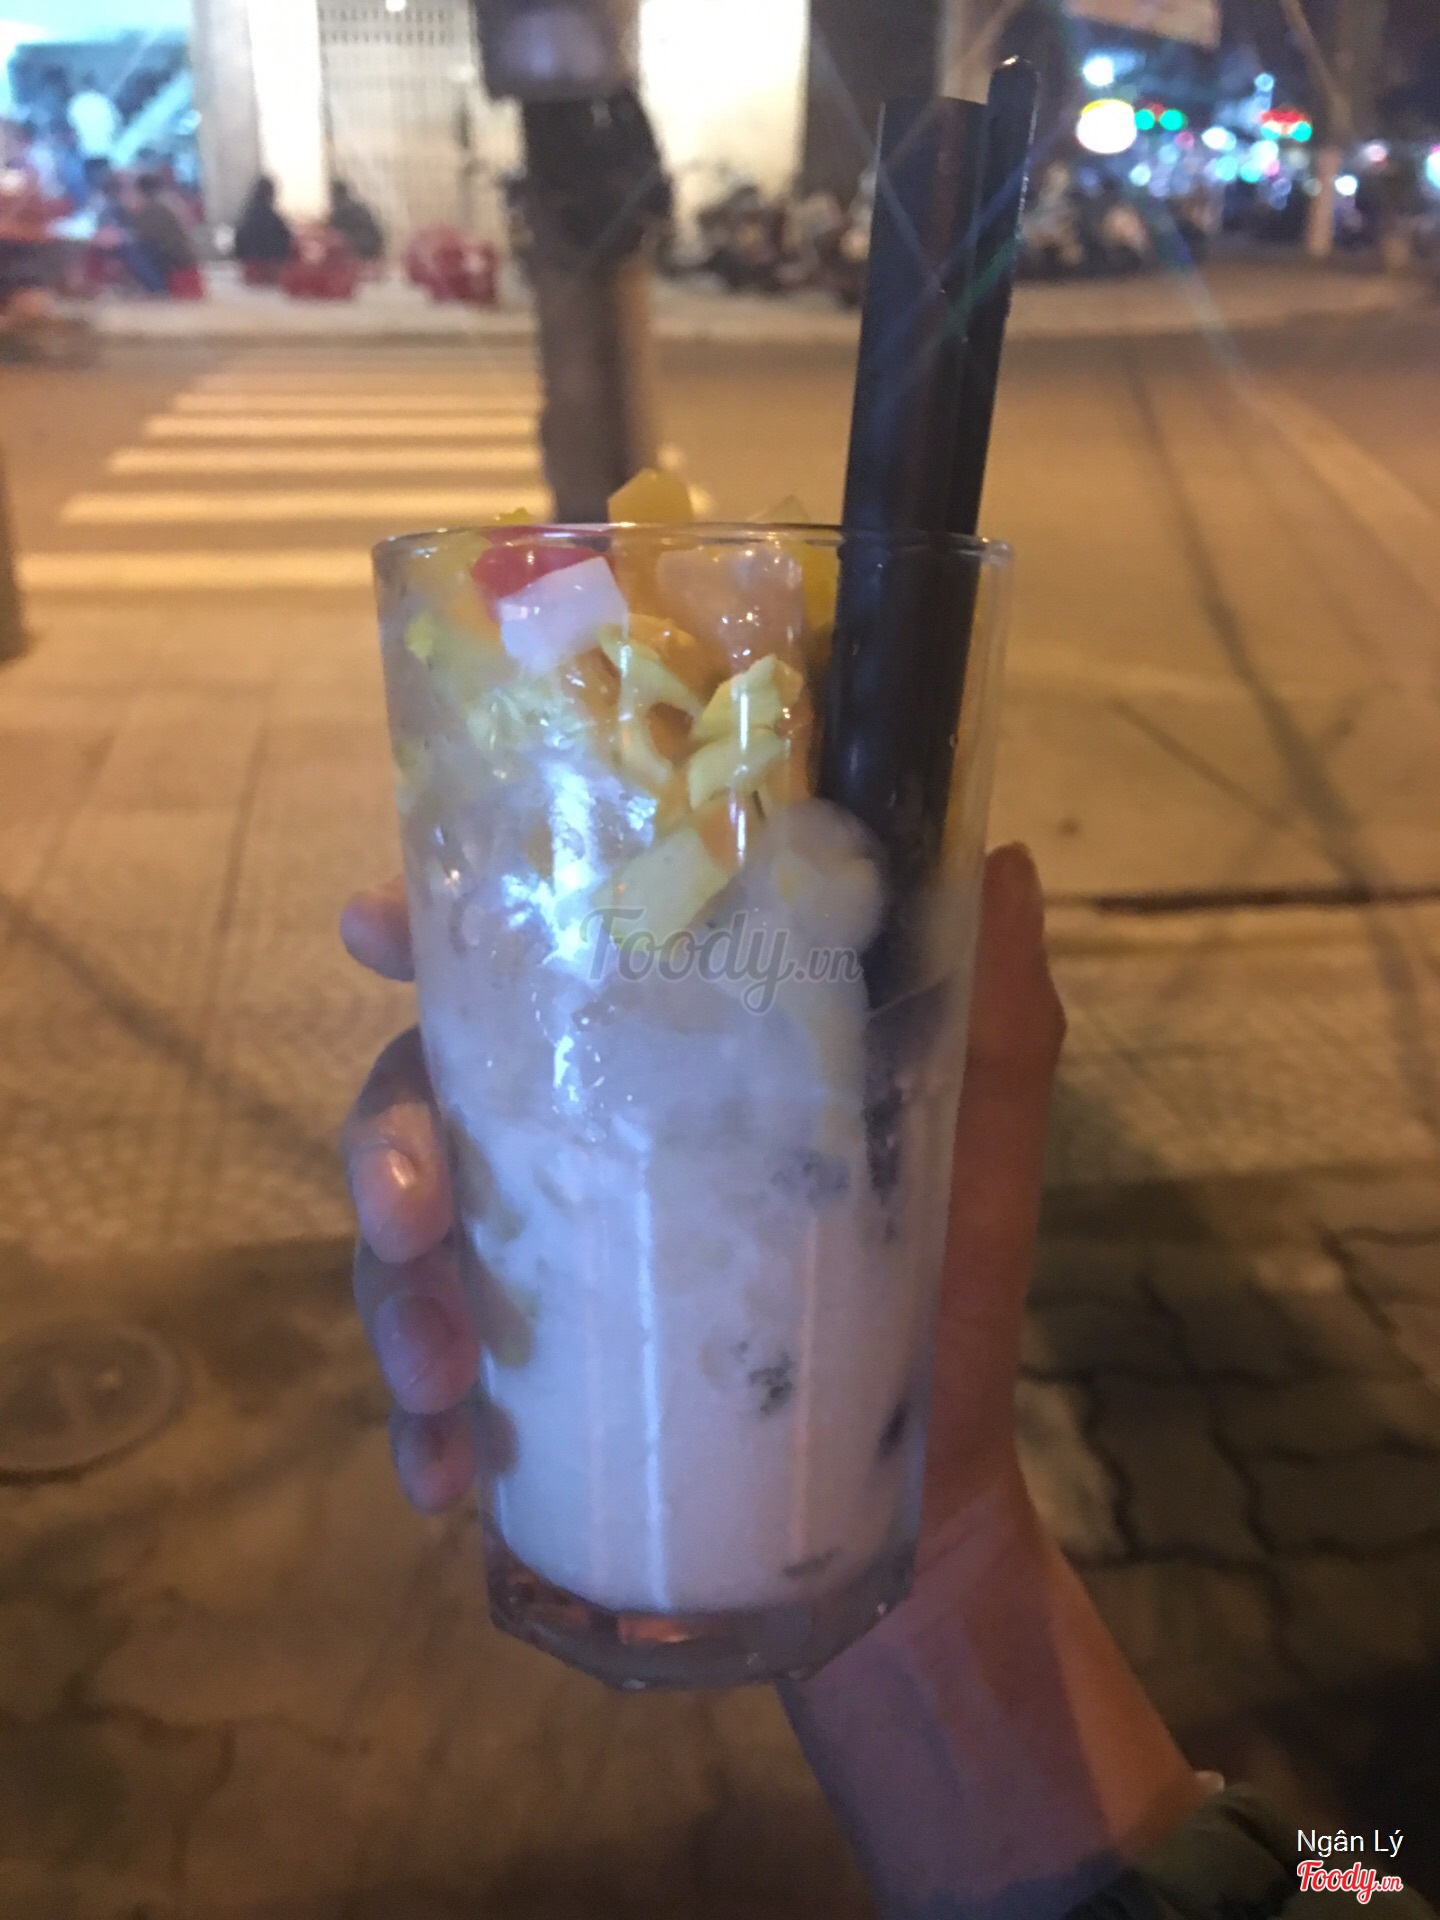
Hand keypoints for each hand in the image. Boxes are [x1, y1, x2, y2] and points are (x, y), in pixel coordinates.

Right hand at [338, 846, 1062, 1550]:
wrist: (928, 1505)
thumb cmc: (948, 1299)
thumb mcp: (978, 1147)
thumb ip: (990, 1012)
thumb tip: (1004, 857)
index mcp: (666, 1064)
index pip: (528, 964)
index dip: (434, 931)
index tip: (372, 930)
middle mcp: (584, 1143)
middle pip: (426, 1094)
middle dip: (387, 1144)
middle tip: (409, 1217)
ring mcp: (546, 1264)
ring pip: (407, 1241)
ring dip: (394, 1299)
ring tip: (441, 1379)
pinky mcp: (532, 1379)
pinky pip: (433, 1385)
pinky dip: (422, 1426)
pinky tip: (446, 1471)